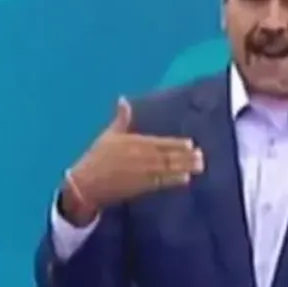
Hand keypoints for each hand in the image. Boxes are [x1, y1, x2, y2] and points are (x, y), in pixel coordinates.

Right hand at [61, 98, 203, 223]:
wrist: (85, 183)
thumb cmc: (97, 158)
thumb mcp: (108, 135)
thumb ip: (121, 118)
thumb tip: (123, 99)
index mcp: (134, 142)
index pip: (160, 142)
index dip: (177, 144)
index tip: (191, 144)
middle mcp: (140, 156)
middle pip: (168, 155)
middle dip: (186, 156)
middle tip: (201, 156)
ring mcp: (141, 172)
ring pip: (167, 168)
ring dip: (184, 167)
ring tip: (199, 166)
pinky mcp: (139, 187)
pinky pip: (160, 183)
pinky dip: (173, 180)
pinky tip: (185, 179)